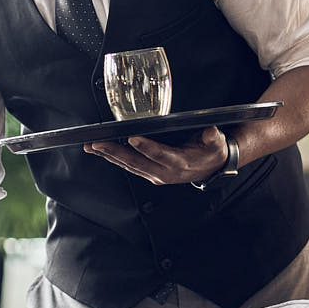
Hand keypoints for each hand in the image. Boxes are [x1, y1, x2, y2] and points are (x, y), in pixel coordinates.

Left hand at [84, 125, 227, 185]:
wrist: (211, 167)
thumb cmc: (211, 151)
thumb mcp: (217, 143)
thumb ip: (213, 138)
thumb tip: (211, 133)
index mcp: (180, 163)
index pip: (160, 154)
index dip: (146, 147)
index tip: (132, 138)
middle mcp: (164, 172)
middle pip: (136, 162)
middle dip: (114, 152)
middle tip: (97, 143)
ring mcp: (155, 174)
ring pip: (128, 165)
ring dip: (108, 155)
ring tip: (91, 146)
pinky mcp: (149, 173)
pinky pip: (128, 166)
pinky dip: (113, 158)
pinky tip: (100, 151)